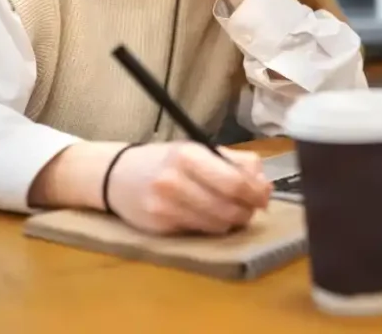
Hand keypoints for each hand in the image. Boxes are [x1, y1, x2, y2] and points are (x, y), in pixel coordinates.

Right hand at [106, 142, 271, 235]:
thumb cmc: (165, 160)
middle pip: (228, 207)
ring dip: (232, 222)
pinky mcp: (159, 228)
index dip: (256, 193)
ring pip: (217, 225)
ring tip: (231, 212)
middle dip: (247, 211)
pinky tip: (208, 217)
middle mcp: (175, 180)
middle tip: (251, 208)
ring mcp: (165, 206)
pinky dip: (211, 227)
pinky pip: (199, 232)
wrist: (116, 175)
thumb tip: (265, 185)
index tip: (264, 196)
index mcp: (188, 155)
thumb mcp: (198, 150)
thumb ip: (236, 162)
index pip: (234, 182)